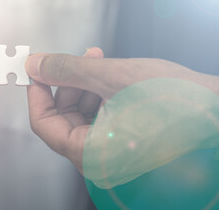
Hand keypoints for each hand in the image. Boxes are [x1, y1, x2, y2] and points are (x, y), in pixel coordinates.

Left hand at [25, 49, 218, 174]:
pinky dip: (102, 96)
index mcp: (91, 154)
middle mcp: (100, 159)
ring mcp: (115, 152)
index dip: (37, 94)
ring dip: (86, 86)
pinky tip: (112, 76)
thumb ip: (69, 70)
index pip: (44, 125)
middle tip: (77, 59)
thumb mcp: (114, 78)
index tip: (37, 71)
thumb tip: (38, 65)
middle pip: (64, 118)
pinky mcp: (128, 143)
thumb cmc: (181, 106)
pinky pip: (103, 119)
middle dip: (68, 84)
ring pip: (84, 116)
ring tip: (99, 61)